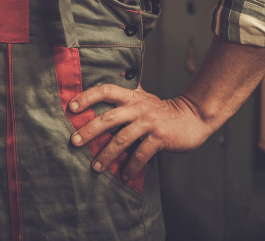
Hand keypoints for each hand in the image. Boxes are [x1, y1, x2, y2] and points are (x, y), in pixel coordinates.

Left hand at [69, 84, 215, 180]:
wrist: (193, 117)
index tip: (71, 107)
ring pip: (122, 139)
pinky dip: (132, 166)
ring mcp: (149, 123)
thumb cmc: (162, 110)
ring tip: (95, 167)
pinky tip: (124, 175)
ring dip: (107, 155)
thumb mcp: (143, 97)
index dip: (87, 97)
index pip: (105, 91)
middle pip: (108, 118)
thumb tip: (103, 90)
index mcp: (131, 97)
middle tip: (74, 142)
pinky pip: (142, 154)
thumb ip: (126, 94)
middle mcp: (138, 108)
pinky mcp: (160, 138)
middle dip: (89, 130)